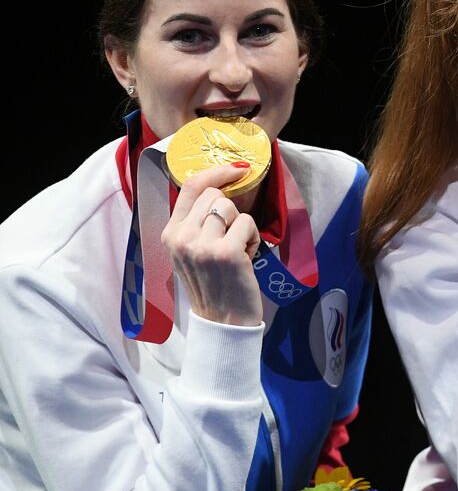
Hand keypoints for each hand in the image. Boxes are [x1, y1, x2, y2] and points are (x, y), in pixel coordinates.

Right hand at [163, 166, 262, 326]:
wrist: (224, 320)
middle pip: (215, 194)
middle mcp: (181, 237)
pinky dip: (254, 238)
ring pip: (231, 207)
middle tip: (231, 239)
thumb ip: (196, 222)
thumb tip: (216, 186)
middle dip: (231, 211)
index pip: (190, 186)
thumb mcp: (192, 251)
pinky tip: (247, 257)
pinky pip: (248, 223)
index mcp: (170, 234)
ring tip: (238, 249)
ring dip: (242, 226)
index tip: (236, 170)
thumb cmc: (214, 283)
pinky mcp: (226, 252)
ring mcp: (202, 244)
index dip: (215, 172)